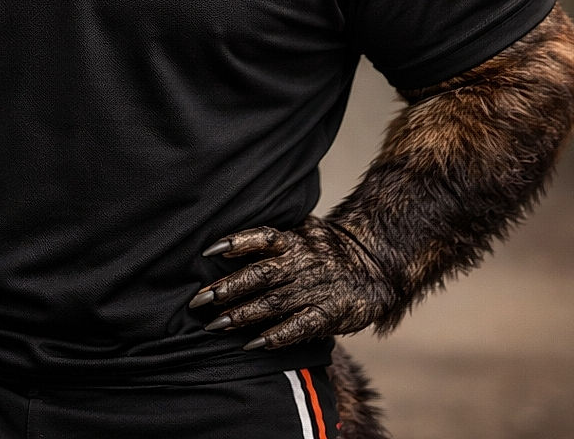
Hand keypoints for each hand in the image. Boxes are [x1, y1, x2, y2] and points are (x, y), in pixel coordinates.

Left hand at [190, 216, 396, 349]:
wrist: (375, 264)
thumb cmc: (327, 249)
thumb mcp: (303, 231)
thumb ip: (273, 239)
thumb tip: (225, 246)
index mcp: (293, 240)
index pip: (261, 237)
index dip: (236, 243)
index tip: (209, 251)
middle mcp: (301, 262)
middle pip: (260, 274)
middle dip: (227, 288)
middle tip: (199, 300)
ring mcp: (316, 288)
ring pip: (274, 302)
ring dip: (243, 314)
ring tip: (216, 324)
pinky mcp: (330, 312)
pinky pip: (300, 325)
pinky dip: (277, 335)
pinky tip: (254, 343)